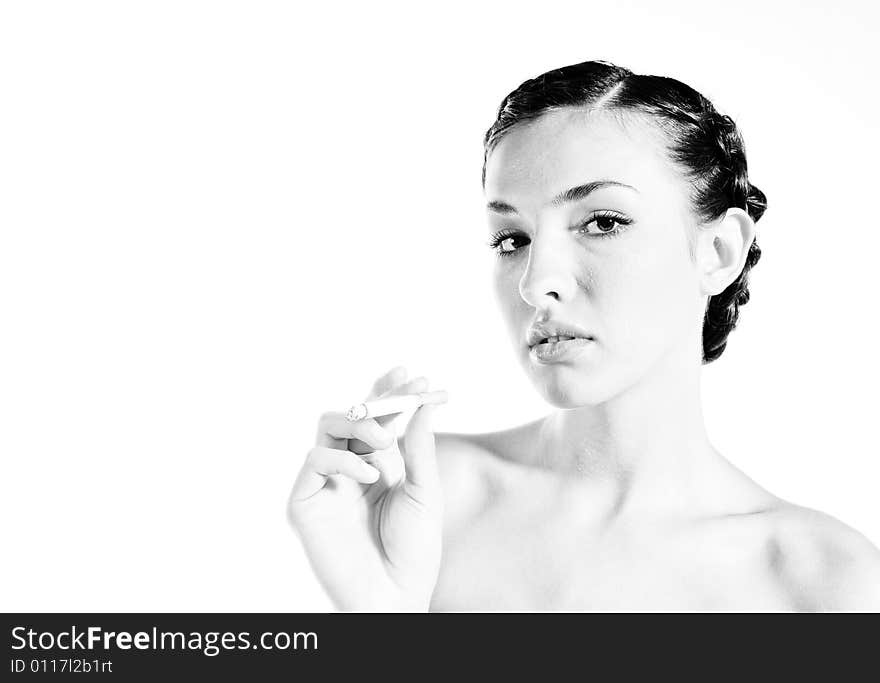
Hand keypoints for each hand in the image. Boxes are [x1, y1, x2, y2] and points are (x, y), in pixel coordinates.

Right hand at [287, 366, 446, 610]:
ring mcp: (326, 484)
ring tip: (385, 442)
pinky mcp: (306, 501)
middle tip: (404, 391)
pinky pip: (314, 460)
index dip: (390, 393)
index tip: (411, 373)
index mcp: (378, 466)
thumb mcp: (424, 491)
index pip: (378, 419)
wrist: (394, 596)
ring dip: (358, 423)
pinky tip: (369, 475)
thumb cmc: (413, 551)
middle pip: (351, 416)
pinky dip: (342, 459)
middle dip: (377, 399)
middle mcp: (350, 469)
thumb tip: (426, 404)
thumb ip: (419, 447)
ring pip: (326, 428)